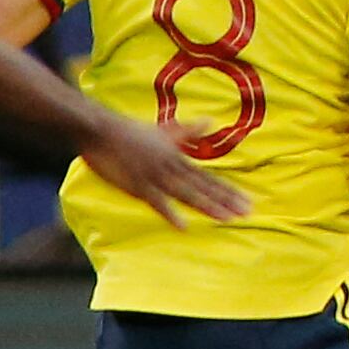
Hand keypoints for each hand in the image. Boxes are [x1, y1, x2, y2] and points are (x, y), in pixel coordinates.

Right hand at [80, 110, 248, 227]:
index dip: (227, 190)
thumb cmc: (130, 131)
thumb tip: (210, 121)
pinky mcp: (137, 185)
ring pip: (186, 194)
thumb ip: (187, 131)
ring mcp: (154, 176)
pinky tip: (183, 226)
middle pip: (202, 187)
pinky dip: (169, 213)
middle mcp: (170, 167)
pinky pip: (156, 202)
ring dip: (207, 206)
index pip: (207, 177)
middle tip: (247, 213)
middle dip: (225, 200)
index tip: (246, 201)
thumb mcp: (163, 130)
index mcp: (176, 157)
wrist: (101, 129)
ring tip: (227, 218)